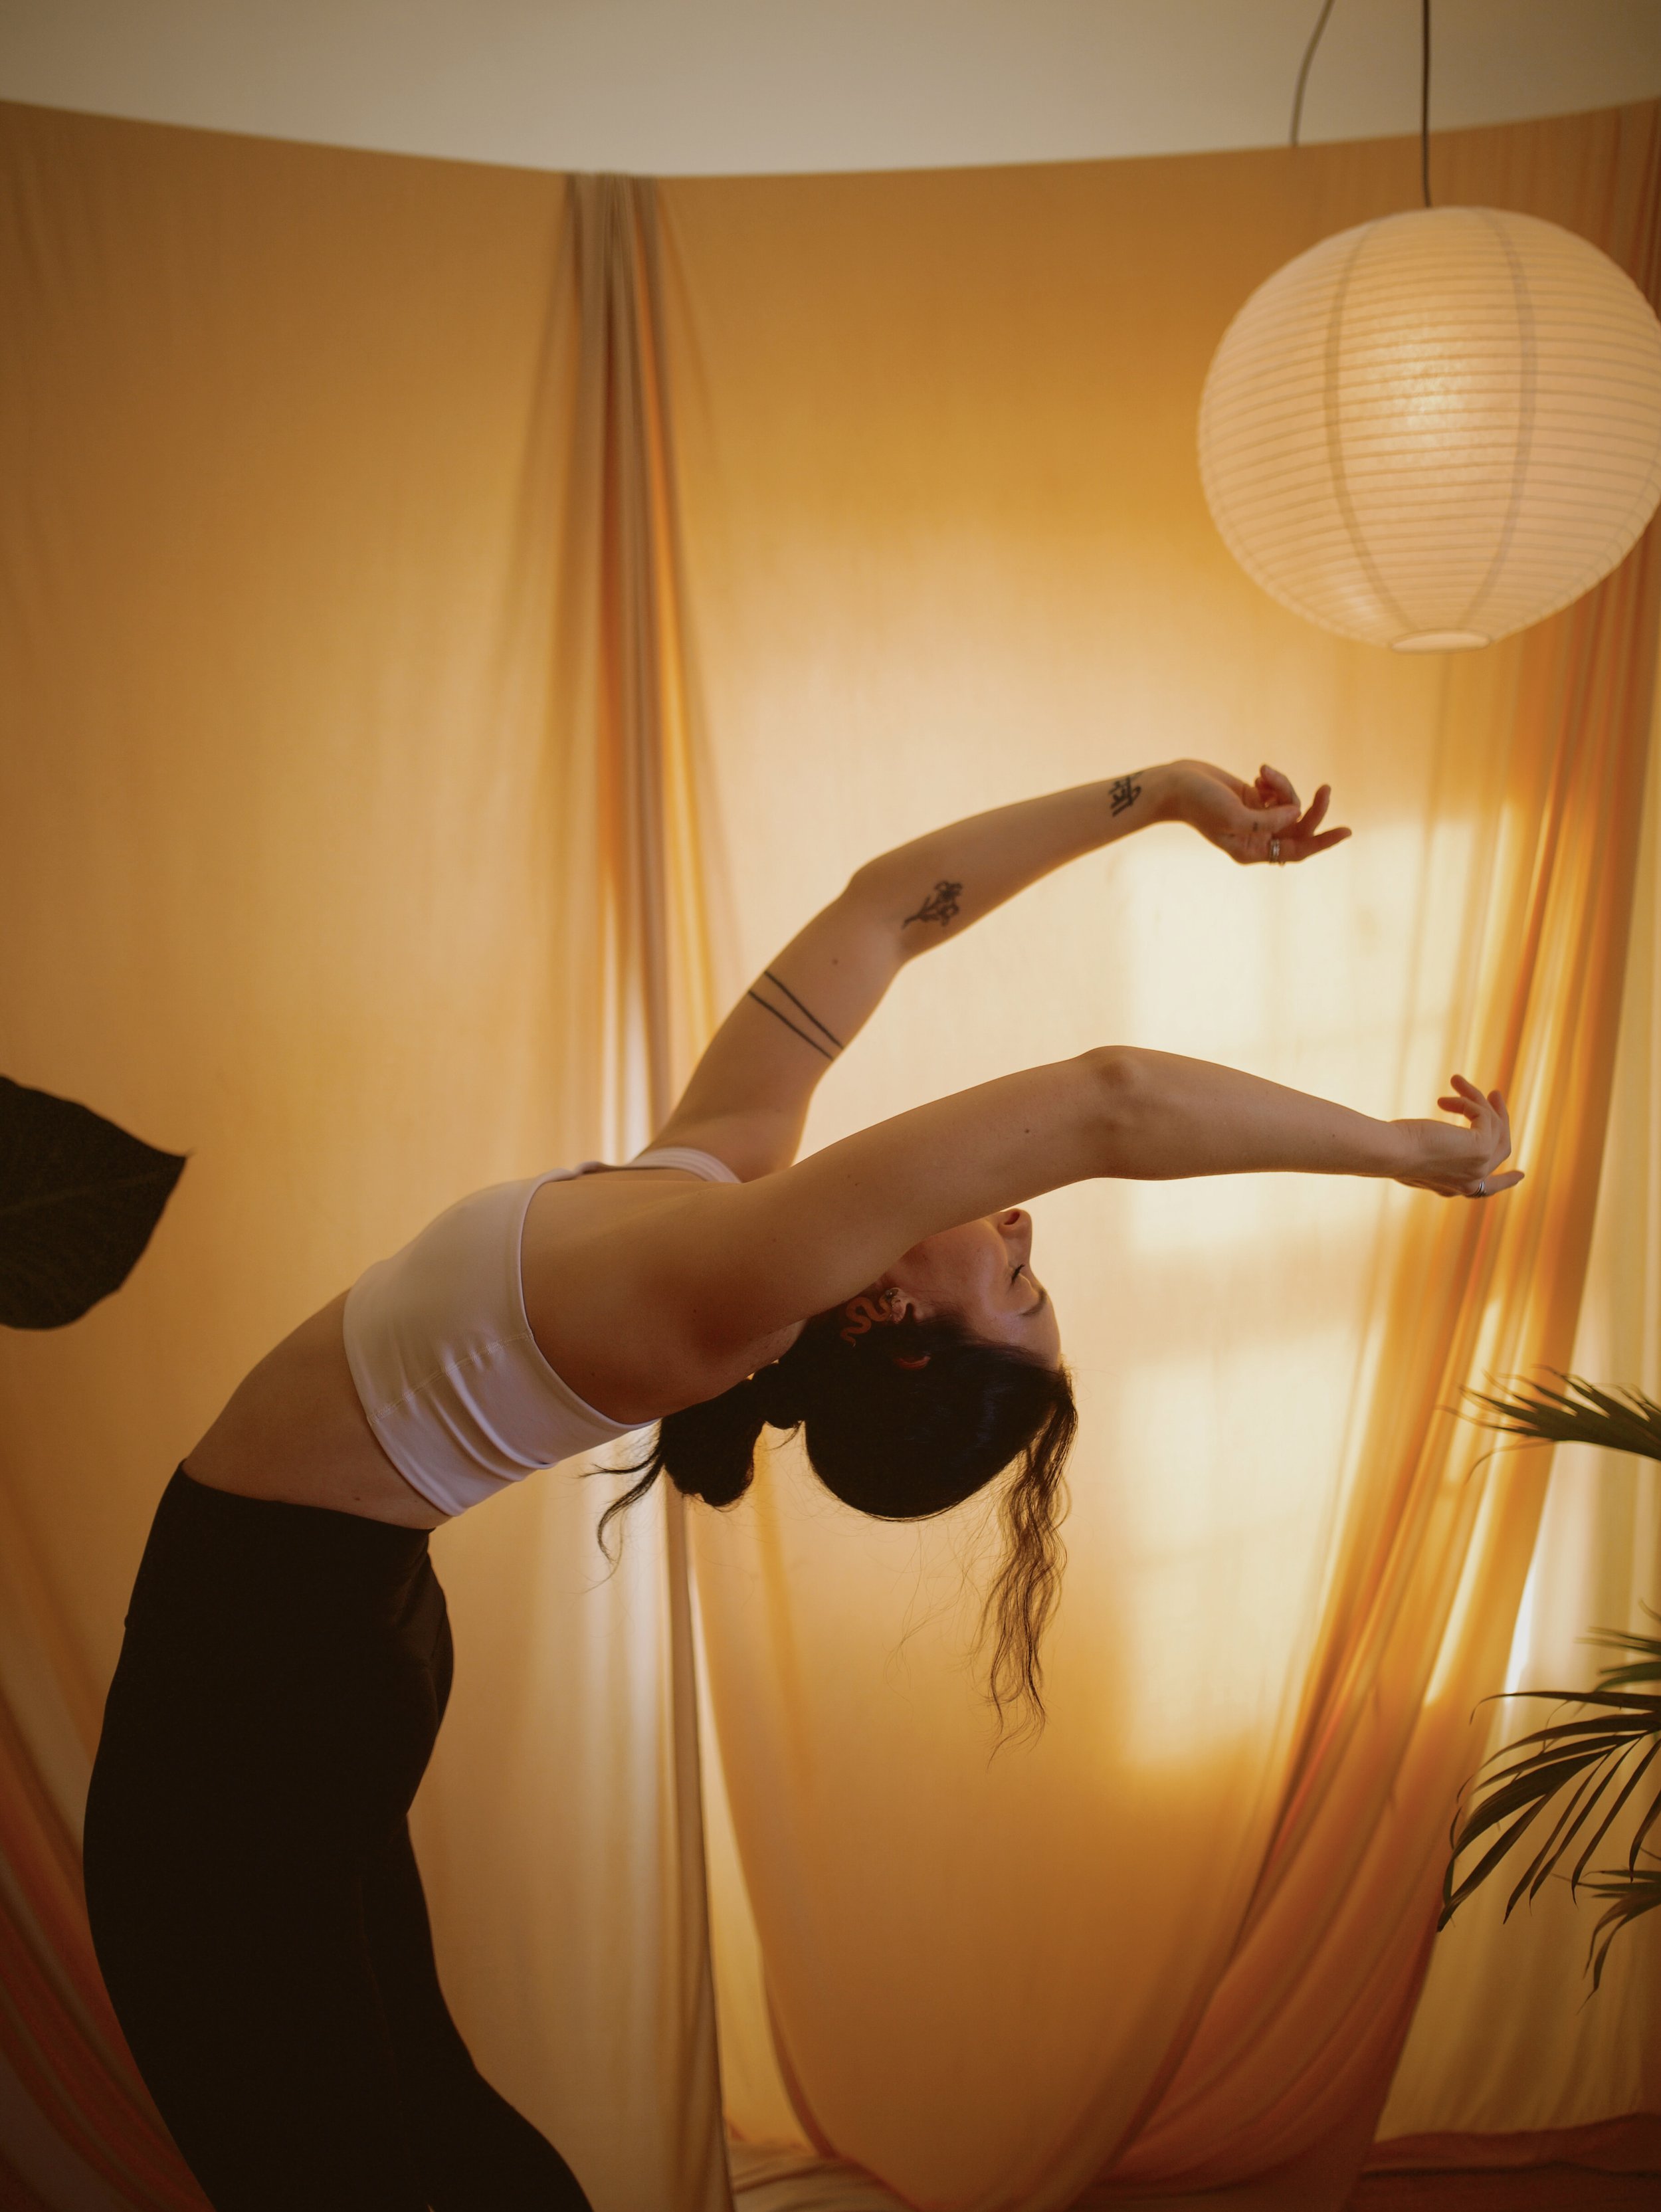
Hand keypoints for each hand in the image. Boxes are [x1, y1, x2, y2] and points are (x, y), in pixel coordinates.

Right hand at [1173, 760, 1351, 866]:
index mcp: (1252, 851)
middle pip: (1299, 827)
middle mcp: (1258, 837)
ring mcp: (1257, 818)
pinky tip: (1258, 772)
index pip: (1296, 851)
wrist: (1175, 784)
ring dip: (1283, 786)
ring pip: (1290, 804)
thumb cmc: (1198, 802)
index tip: (1346, 832)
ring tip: (1263, 772)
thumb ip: (1267, 819)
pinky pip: (1279, 791)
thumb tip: (1295, 813)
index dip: (1323, 842)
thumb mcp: (1233, 814)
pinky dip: (1274, 780)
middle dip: (1312, 807)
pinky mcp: (1255, 799)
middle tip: (1326, 788)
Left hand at [1392, 1076, 1523, 1198]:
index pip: (1487, 1190)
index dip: (1506, 1181)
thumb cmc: (1389, 1152)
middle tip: (1494, 1095)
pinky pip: (1484, 1116)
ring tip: (1457, 1080)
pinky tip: (1443, 1100)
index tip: (1521, 1174)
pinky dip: (1467, 1102)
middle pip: (1500, 1150)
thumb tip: (1435, 1137)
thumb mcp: (1412, 1156)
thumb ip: (1431, 1155)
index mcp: (1454, 1189)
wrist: (1388, 1153)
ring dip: (1478, 1100)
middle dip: (1500, 1120)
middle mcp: (1471, 1183)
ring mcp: (1479, 1167)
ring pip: (1494, 1127)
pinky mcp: (1481, 1148)